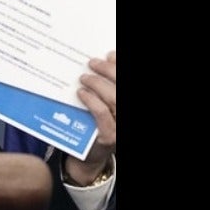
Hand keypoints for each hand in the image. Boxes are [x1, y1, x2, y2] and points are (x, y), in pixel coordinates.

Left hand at [65, 51, 115, 183]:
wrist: (89, 154)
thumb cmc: (96, 123)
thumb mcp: (104, 103)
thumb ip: (107, 85)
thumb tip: (107, 58)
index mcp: (127, 103)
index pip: (125, 81)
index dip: (119, 66)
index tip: (109, 54)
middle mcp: (128, 115)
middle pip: (122, 88)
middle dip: (109, 71)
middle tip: (92, 63)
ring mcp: (122, 126)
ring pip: (114, 99)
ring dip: (98, 84)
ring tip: (83, 78)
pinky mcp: (110, 137)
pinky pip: (102, 113)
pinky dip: (91, 100)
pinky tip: (81, 93)